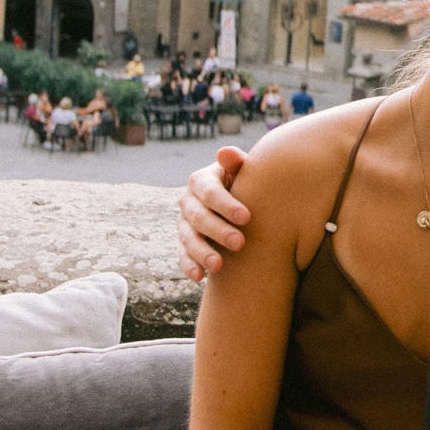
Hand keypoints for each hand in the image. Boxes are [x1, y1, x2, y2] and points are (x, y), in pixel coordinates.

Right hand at [175, 147, 251, 278]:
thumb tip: (225, 152)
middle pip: (198, 217)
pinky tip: (200, 277)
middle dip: (217, 230)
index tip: (246, 217)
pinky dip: (189, 266)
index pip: (209, 192)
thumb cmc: (246, 183)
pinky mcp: (184, 243)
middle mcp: (188, 201)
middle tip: (239, 243)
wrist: (241, 204)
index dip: (225, 204)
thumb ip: (236, 162)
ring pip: (188, 238)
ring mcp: (184, 223)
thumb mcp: (243, 171)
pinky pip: (183, 255)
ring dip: (202, 252)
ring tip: (218, 266)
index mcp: (201, 180)